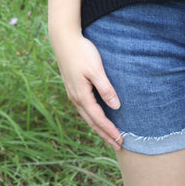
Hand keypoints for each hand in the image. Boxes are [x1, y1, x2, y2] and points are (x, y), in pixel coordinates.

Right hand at [51, 31, 123, 150]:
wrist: (64, 40)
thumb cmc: (82, 52)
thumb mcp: (96, 69)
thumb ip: (105, 88)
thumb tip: (116, 106)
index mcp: (81, 96)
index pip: (98, 119)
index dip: (109, 130)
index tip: (120, 140)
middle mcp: (76, 98)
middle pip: (92, 122)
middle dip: (105, 134)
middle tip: (117, 145)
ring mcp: (73, 94)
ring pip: (87, 117)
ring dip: (98, 128)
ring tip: (109, 136)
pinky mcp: (73, 88)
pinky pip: (84, 109)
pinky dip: (92, 118)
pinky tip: (97, 117)